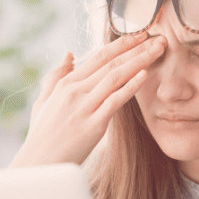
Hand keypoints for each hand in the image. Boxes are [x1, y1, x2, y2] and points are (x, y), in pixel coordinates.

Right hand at [10, 33, 166, 166]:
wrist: (39, 164)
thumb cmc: (42, 136)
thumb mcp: (44, 101)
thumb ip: (56, 76)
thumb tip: (69, 54)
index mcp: (66, 84)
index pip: (98, 56)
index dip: (122, 44)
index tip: (140, 35)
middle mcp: (75, 91)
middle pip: (111, 63)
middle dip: (137, 48)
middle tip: (159, 37)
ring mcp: (84, 107)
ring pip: (115, 76)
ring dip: (140, 61)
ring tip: (159, 50)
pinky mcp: (93, 126)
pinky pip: (115, 101)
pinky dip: (131, 86)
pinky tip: (145, 74)